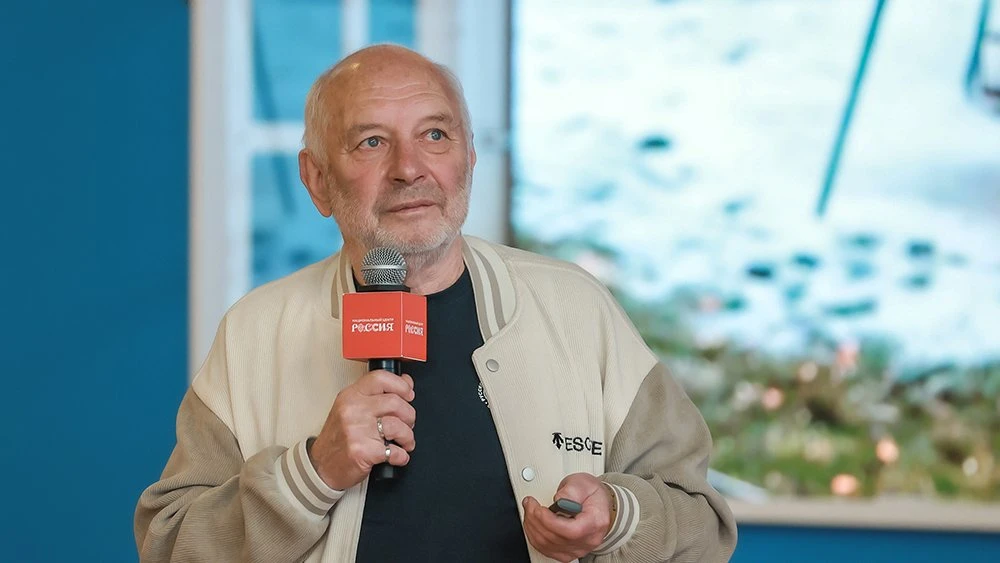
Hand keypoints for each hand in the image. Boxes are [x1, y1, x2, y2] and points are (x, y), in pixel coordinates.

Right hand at [308, 370, 415, 489]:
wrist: (321, 466)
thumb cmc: (337, 439)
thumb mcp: (352, 409)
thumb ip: (377, 395)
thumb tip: (406, 383)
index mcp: (351, 396)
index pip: (380, 378)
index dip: (401, 385)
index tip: (408, 394)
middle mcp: (353, 410)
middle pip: (395, 402)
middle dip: (409, 415)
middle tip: (408, 424)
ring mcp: (357, 431)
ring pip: (398, 426)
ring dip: (408, 437)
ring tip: (404, 442)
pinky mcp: (363, 451)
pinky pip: (395, 451)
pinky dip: (402, 456)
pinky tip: (396, 455)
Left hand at [522, 473, 612, 561]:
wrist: (597, 504)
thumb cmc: (591, 495)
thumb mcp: (583, 484)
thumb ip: (571, 491)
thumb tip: (559, 500)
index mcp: (595, 522)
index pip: (571, 531)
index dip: (550, 521)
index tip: (539, 508)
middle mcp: (588, 540)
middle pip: (556, 538)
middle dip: (536, 520)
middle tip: (530, 504)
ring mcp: (577, 549)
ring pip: (547, 546)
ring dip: (532, 527)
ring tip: (530, 511)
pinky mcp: (567, 553)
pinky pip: (546, 550)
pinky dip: (534, 536)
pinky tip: (533, 523)